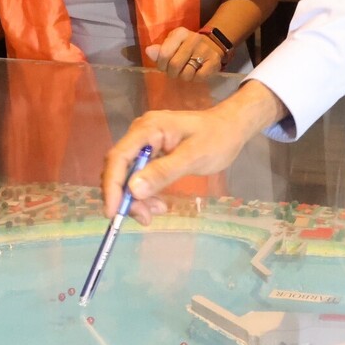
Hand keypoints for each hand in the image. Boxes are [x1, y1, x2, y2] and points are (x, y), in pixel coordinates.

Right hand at [99, 81, 284, 223]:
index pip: (118, 158)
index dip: (112, 186)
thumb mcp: (194, 157)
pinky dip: (145, 193)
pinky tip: (159, 205)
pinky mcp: (152, 154)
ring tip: (157, 212)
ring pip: (128, 176)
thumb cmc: (218, 138)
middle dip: (126, 197)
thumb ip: (163, 172)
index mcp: (148, 128)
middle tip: (145, 218)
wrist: (233, 127)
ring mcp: (145, 144)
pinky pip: (139, 177)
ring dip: (137, 198)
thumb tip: (133, 189)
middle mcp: (140, 134)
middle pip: (120, 169)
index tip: (114, 213)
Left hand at [148, 27, 225, 80]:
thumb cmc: (186, 46)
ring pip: (186, 74)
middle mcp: (193, 40)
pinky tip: (196, 72)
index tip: (164, 66)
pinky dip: (195, 79)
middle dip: (172, 72)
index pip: (164, 54)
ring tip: (186, 70)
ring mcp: (205, 51)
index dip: (161, 64)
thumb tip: (149, 51)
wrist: (212, 44)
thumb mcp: (172, 43)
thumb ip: (159, 50)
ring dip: (184, 76)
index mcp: (180, 34)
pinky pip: (199, 78)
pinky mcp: (214, 62)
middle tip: (175, 71)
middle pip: (174, 66)